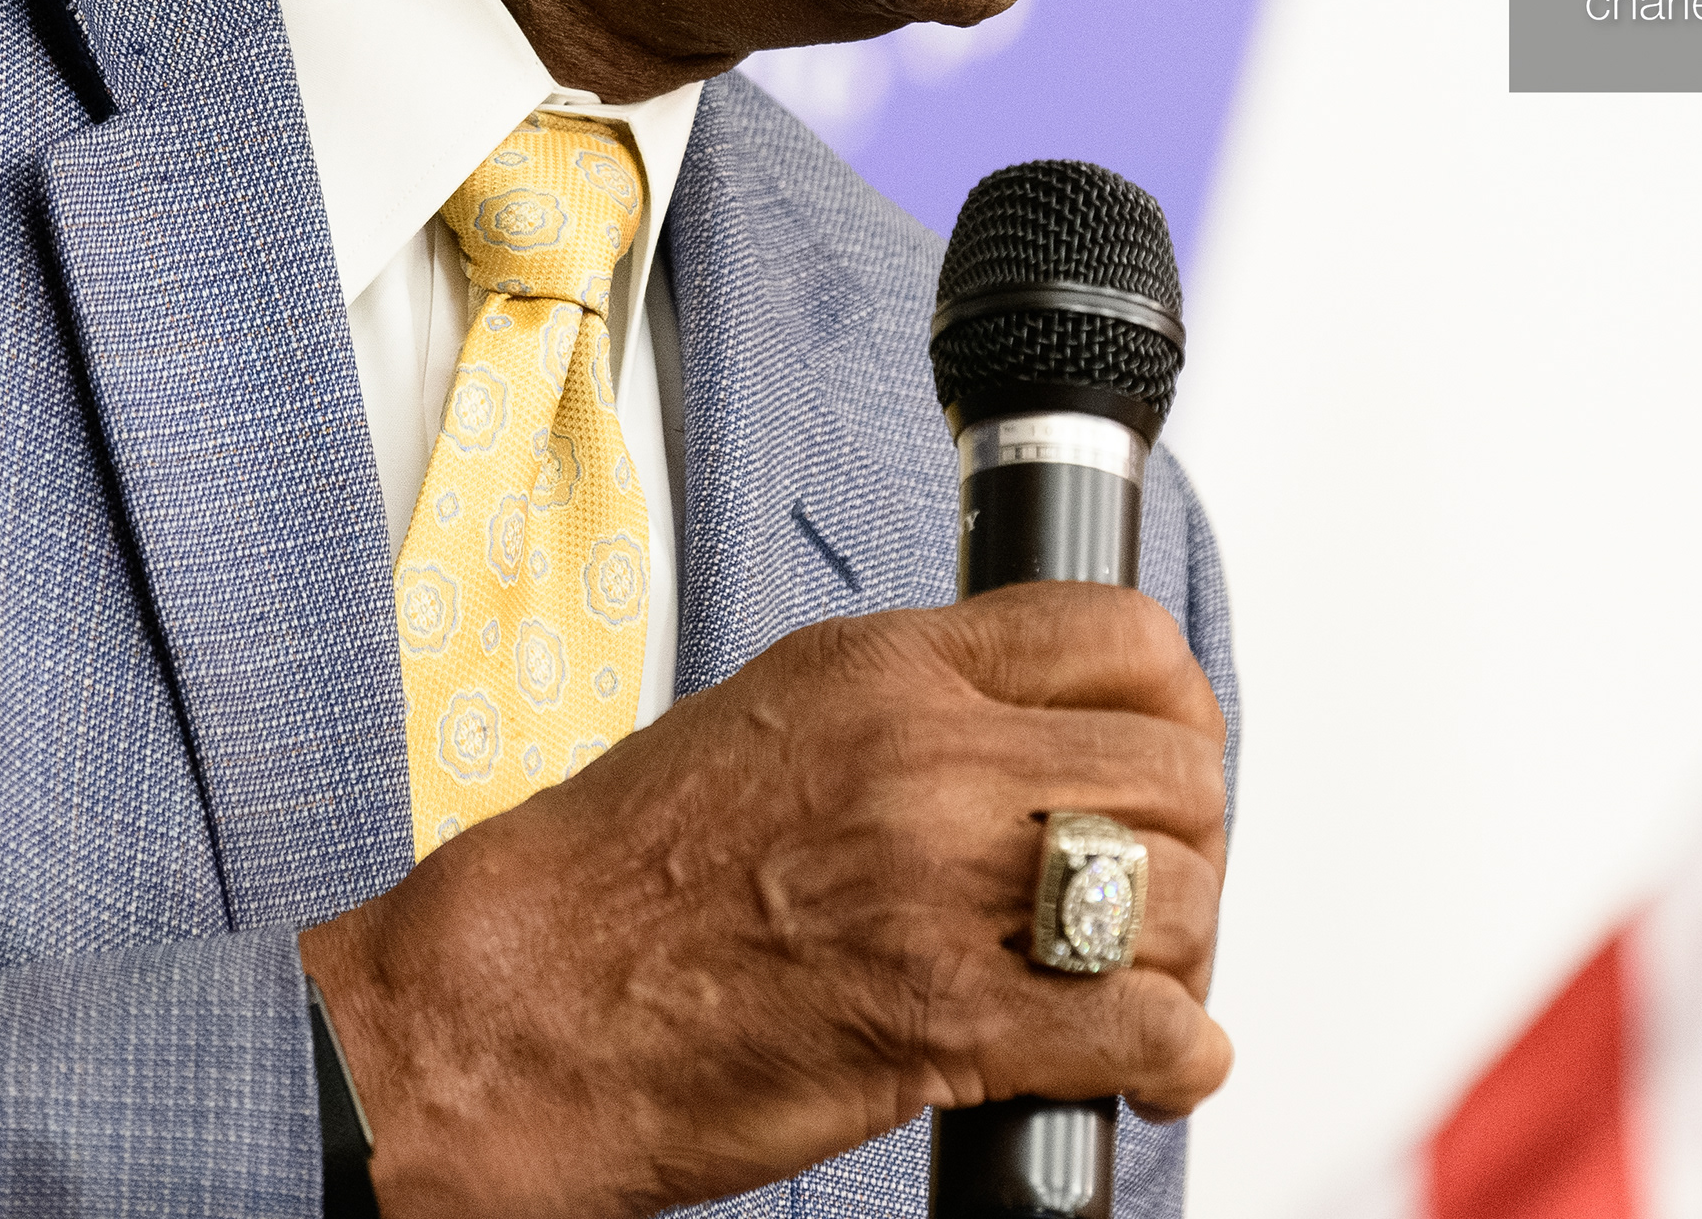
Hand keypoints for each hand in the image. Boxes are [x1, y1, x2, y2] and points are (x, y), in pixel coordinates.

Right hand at [296, 582, 1230, 1218]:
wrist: (509, 1009)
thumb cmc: (608, 885)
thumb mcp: (770, 721)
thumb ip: (912, 709)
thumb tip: (1026, 738)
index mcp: (884, 669)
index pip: (1120, 634)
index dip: (1176, 705)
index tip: (1169, 755)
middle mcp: (929, 758)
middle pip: (1176, 768)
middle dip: (1191, 841)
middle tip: (1157, 893)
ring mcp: (942, 887)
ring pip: (1176, 896)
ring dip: (1180, 956)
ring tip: (1137, 988)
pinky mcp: (947, 1022)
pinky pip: (1141, 1027)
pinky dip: (1173, 1058)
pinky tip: (1149, 1066)